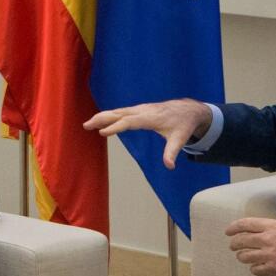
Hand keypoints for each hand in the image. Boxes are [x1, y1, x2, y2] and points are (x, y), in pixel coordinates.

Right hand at [83, 98, 212, 169]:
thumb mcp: (180, 139)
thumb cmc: (183, 125)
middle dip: (102, 119)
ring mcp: (140, 109)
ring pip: (118, 112)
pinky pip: (121, 112)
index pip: (129, 121)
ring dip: (102, 116)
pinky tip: (100, 119)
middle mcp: (143, 111)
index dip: (115, 126)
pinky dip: (109, 115)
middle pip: (119, 114)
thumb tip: (169, 166)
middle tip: (86, 125)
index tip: (102, 132)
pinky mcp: (139, 110)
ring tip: (87, 124)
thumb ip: (172, 152)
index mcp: (150, 117)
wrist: (188, 110)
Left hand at [225, 217, 275, 275]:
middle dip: (234, 244)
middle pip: (241, 241)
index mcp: (273, 226)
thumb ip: (271, 229)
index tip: (228, 231)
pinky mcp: (273, 269)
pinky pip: (254, 270)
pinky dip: (255, 268)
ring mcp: (270, 255)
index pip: (245, 224)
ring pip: (244, 256)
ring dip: (243, 256)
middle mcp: (269, 239)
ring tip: (246, 256)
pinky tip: (259, 266)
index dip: (233, 228)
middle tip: (233, 246)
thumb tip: (255, 233)